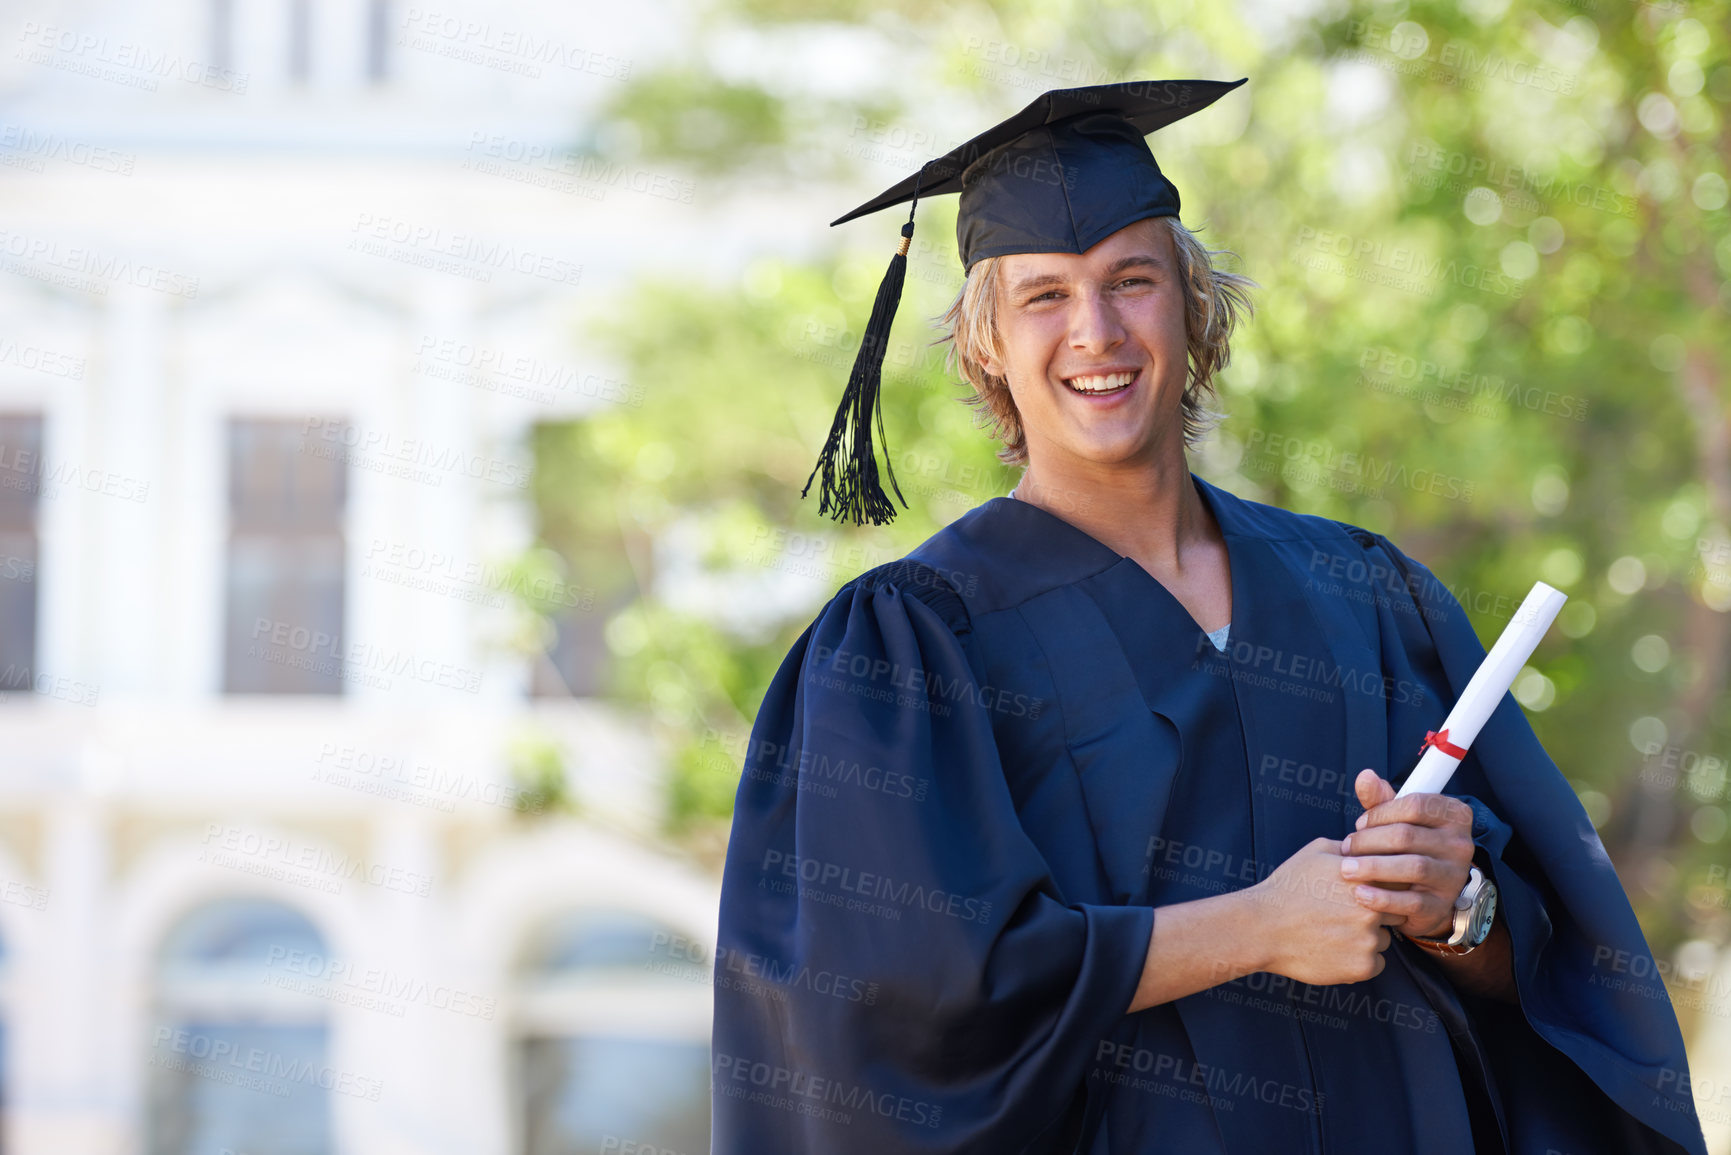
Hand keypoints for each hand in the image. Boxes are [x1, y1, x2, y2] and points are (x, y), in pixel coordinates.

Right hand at [1246, 836, 1401, 985]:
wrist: (1261, 928)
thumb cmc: (1286, 889)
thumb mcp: (1315, 852)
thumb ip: (1351, 848)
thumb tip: (1370, 845)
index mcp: (1367, 880)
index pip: (1397, 884)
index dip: (1381, 889)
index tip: (1362, 894)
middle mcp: (1374, 910)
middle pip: (1395, 913)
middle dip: (1376, 914)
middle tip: (1344, 915)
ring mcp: (1369, 940)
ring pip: (1384, 940)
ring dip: (1368, 938)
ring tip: (1334, 933)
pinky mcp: (1362, 967)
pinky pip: (1376, 963)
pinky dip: (1360, 960)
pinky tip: (1335, 950)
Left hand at [1344, 769, 1475, 938]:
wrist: (1426, 892)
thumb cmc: (1408, 845)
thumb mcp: (1397, 819)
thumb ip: (1381, 799)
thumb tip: (1365, 776)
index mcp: (1454, 815)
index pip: (1415, 805)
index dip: (1380, 813)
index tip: (1360, 824)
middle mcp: (1461, 844)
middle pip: (1407, 835)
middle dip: (1368, 841)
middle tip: (1346, 848)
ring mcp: (1454, 876)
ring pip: (1412, 867)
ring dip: (1372, 867)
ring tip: (1346, 869)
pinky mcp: (1442, 905)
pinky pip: (1412, 901)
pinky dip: (1382, 897)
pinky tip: (1360, 893)